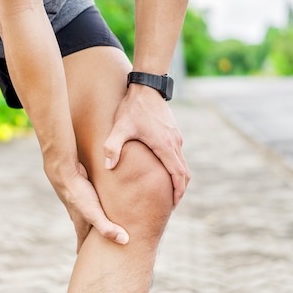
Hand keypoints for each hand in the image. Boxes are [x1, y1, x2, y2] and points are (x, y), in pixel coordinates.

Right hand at [47, 161, 128, 252]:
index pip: (82, 240)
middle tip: (94, 245)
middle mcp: (78, 212)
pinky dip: (96, 202)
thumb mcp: (93, 212)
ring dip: (93, 218)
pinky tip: (101, 198)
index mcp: (81, 222)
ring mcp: (79, 199)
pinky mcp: (83, 187)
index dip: (84, 250)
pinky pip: (91, 198)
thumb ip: (107, 227)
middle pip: (84, 228)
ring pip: (87, 212)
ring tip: (99, 222)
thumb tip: (124, 241)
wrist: (63, 169)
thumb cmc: (78, 192)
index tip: (84, 260)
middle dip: (89, 237)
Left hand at [104, 84, 189, 205]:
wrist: (146, 86)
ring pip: (183, 164)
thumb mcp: (119, 128)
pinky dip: (176, 168)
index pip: (177, 175)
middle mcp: (174, 143)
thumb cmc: (132, 108)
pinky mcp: (172, 132)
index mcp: (164, 146)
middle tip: (170, 204)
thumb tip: (108, 167)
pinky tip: (164, 171)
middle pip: (185, 173)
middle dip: (179, 190)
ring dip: (178, 179)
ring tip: (167, 192)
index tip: (172, 205)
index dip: (176, 192)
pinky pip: (178, 155)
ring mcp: (175, 137)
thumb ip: (112, 148)